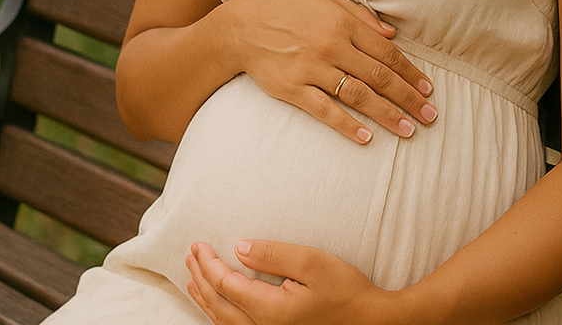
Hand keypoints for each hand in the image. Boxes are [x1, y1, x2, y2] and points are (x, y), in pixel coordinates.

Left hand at [185, 240, 389, 324]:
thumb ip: (274, 254)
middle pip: (219, 305)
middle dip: (201, 279)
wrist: (371, 321)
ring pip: (224, 321)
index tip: (197, 244)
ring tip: (193, 278)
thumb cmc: (346, 290)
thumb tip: (239, 247)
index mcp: (271, 310)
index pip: (226, 285)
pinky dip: (219, 313)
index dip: (208, 264)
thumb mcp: (313, 262)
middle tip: (190, 255)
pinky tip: (217, 303)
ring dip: (205, 298)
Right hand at [224, 0, 436, 143]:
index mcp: (342, 22)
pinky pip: (325, 111)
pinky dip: (347, 125)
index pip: (386, 52)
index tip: (428, 89)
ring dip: (387, 115)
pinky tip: (367, 138)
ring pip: (358, 96)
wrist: (239, 28)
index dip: (410, 72)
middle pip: (379, 77)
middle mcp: (331, 45)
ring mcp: (311, 68)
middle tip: (430, 117)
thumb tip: (391, 33)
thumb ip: (358, 14)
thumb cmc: (285, 8)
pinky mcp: (292, 88)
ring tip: (408, 130)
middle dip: (408, 98)